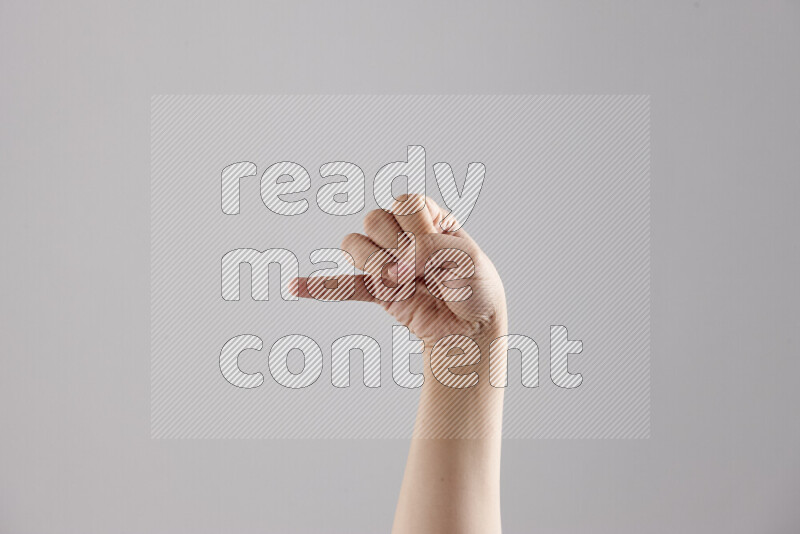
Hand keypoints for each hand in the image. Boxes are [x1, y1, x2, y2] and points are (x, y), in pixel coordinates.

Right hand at [292, 194, 506, 348]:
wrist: (472, 332)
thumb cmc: (477, 290)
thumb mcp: (467, 260)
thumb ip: (430, 249)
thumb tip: (395, 264)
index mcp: (429, 219)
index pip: (406, 203)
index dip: (416, 226)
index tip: (439, 251)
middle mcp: (404, 236)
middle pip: (373, 220)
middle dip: (393, 245)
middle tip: (417, 269)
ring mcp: (387, 263)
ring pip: (355, 246)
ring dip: (374, 264)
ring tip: (399, 282)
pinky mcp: (377, 292)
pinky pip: (343, 285)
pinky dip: (320, 286)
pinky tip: (295, 287)